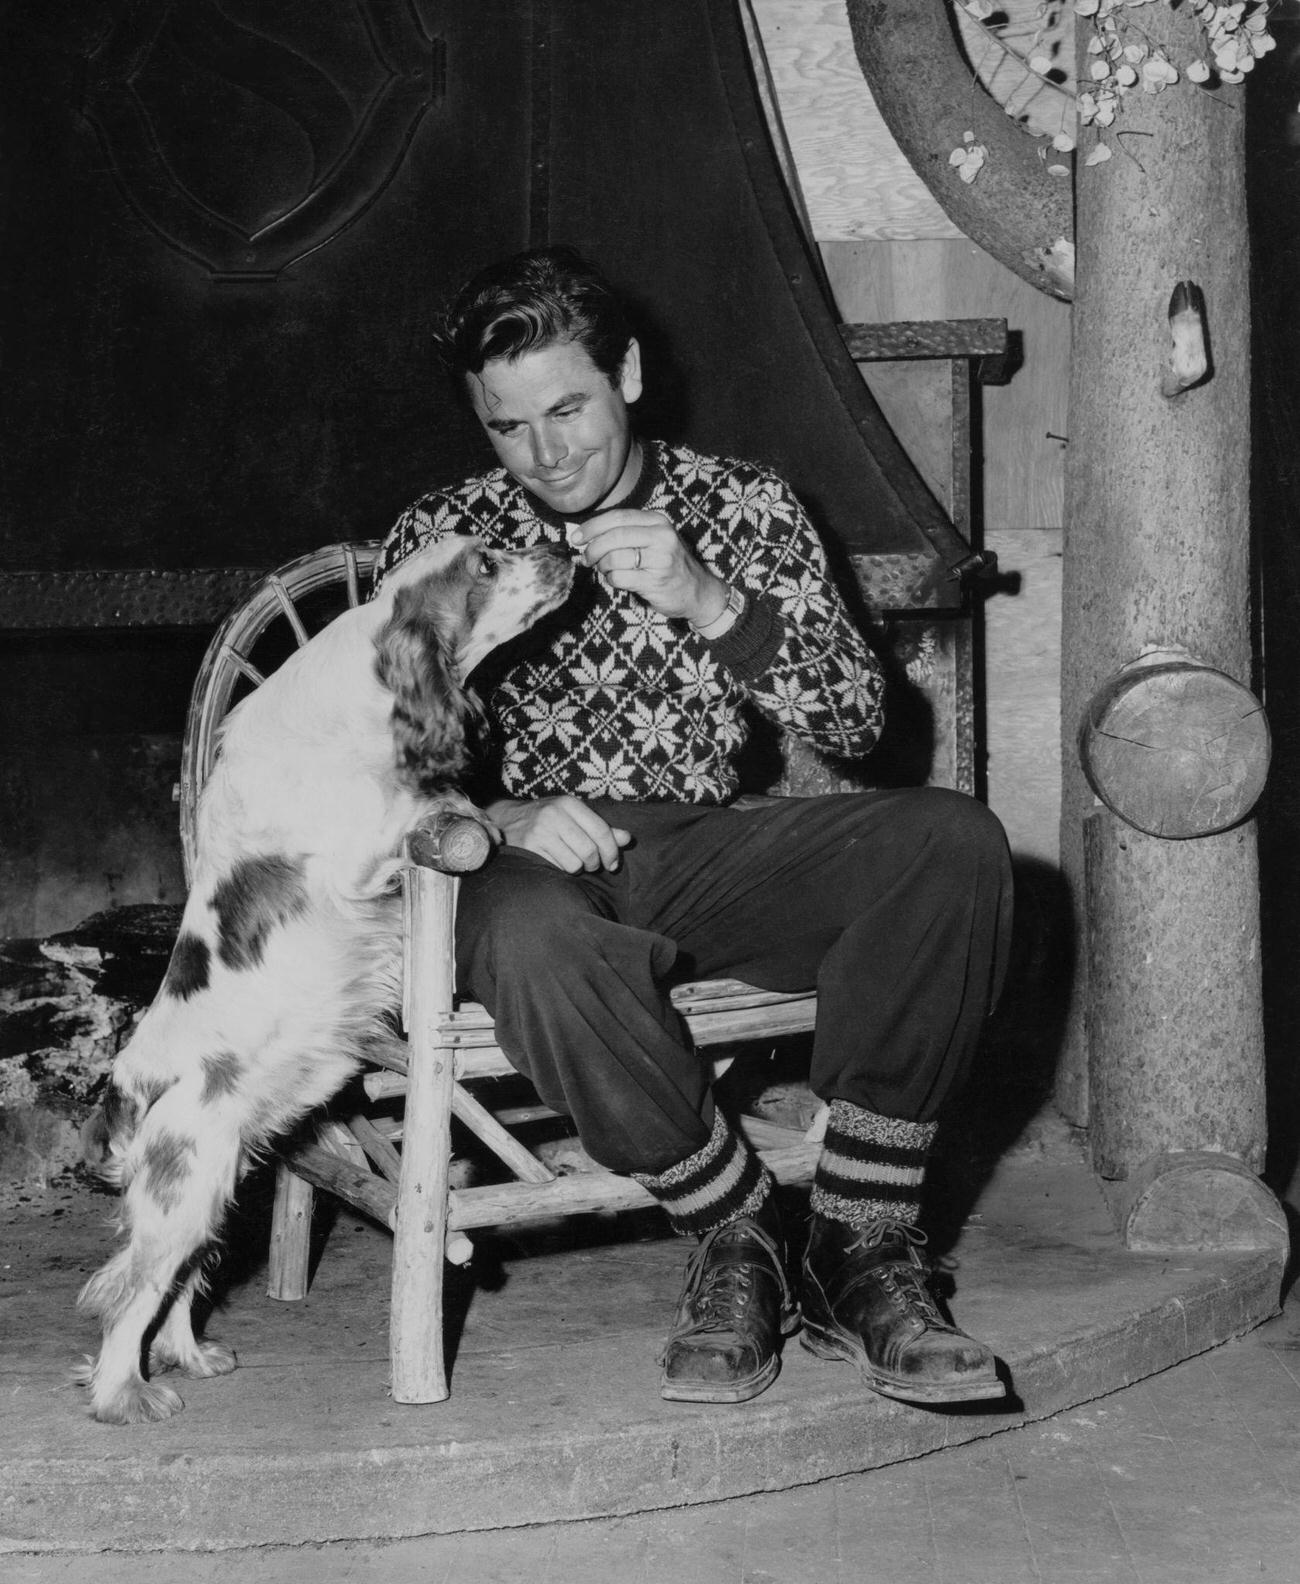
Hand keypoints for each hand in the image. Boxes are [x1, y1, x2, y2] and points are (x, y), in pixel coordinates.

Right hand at [487, 795, 632, 872]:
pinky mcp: (530, 847)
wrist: (507, 821)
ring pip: (575, 863)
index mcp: (569, 804)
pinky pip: (558, 868)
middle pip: (590, 850)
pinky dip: (562, 870)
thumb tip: (627, 839)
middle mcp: (555, 814)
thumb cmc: (548, 821)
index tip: (613, 864)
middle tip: (591, 865)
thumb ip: (601, 829)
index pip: (601, 830)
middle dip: (594, 864)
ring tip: (571, 862)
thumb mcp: (574, 818)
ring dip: (577, 869)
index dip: (612, 851)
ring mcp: (540, 831)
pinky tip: (556, 862)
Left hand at [569, 508, 728, 626]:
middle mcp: (661, 536)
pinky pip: (619, 578)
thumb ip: (625, 533)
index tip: (577, 537)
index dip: (592, 526)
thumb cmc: (668, 565)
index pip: (617, 517)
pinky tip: (619, 580)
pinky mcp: (655, 581)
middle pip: (613, 536)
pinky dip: (612, 580)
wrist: (697, 591)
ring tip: (607, 570)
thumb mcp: (653, 540)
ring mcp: (660, 559)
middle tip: (587, 557)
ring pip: (614, 558)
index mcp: (658, 521)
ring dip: (603, 567)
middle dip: (593, 548)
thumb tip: (585, 534)